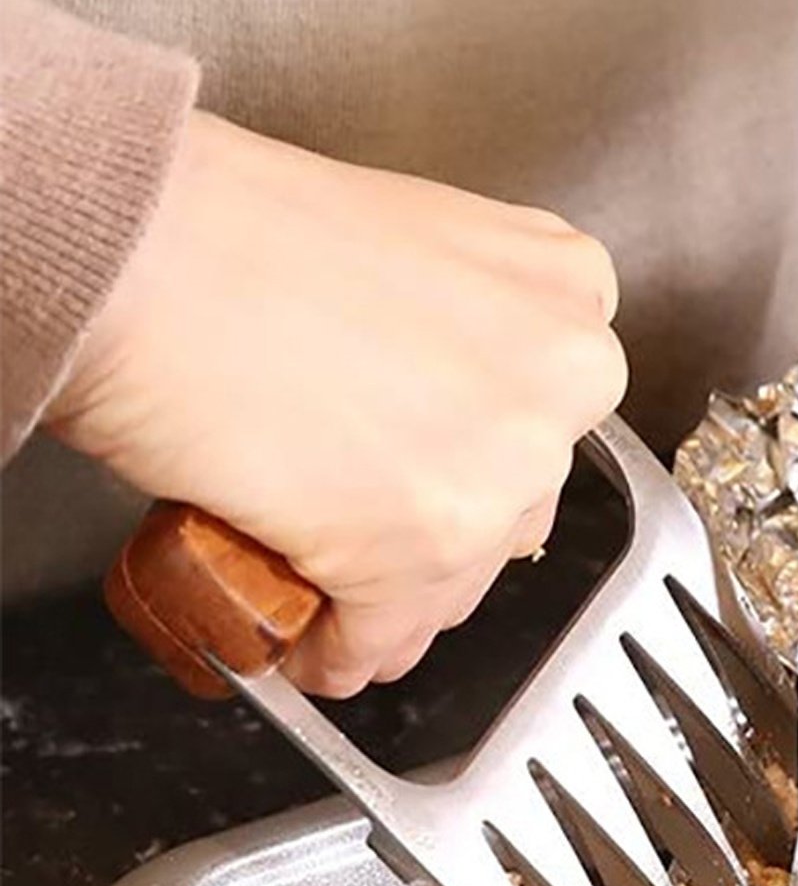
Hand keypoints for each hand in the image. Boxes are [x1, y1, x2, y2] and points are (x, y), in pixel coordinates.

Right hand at [48, 111, 625, 695]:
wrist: (141, 254)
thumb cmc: (235, 232)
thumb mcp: (409, 246)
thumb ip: (455, 332)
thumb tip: (430, 416)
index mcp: (568, 288)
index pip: (546, 412)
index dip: (477, 451)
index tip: (436, 466)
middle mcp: (565, 378)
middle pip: (512, 504)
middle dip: (440, 529)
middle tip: (364, 524)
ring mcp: (507, 470)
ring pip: (454, 583)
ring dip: (391, 599)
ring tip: (325, 583)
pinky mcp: (427, 552)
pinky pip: (383, 639)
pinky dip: (337, 653)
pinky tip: (306, 645)